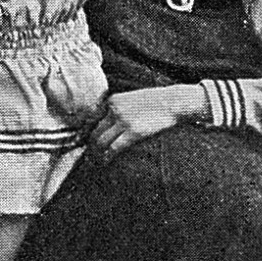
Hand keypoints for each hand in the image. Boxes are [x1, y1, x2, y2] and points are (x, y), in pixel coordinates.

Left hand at [90, 85, 207, 162]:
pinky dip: (107, 157)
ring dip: (96, 153)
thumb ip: (119, 108)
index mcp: (113, 101)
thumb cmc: (157, 102)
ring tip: (96, 161)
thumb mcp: (132, 98)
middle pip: (95, 131)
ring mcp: (124, 121)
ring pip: (101, 141)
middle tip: (90, 155)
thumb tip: (110, 124)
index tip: (87, 141)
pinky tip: (106, 162)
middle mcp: (115, 110)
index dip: (88, 132)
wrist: (174, 102)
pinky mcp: (134, 132)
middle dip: (91, 145)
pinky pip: (114, 148)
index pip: (93, 119)